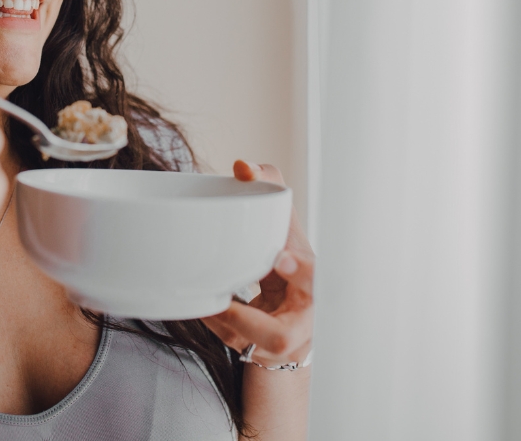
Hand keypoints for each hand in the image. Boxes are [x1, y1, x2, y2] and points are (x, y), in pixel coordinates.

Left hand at [200, 161, 313, 368]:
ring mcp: (282, 345)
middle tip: (221, 302)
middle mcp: (304, 321)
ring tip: (203, 300)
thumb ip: (270, 184)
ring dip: (221, 325)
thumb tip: (243, 167)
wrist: (293, 310)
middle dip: (248, 322)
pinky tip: (203, 304)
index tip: (280, 257)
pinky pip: (234, 347)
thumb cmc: (288, 259)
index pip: (317, 279)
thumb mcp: (285, 223)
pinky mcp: (261, 354)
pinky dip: (215, 326)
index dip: (302, 271)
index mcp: (314, 283)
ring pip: (249, 349)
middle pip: (283, 337)